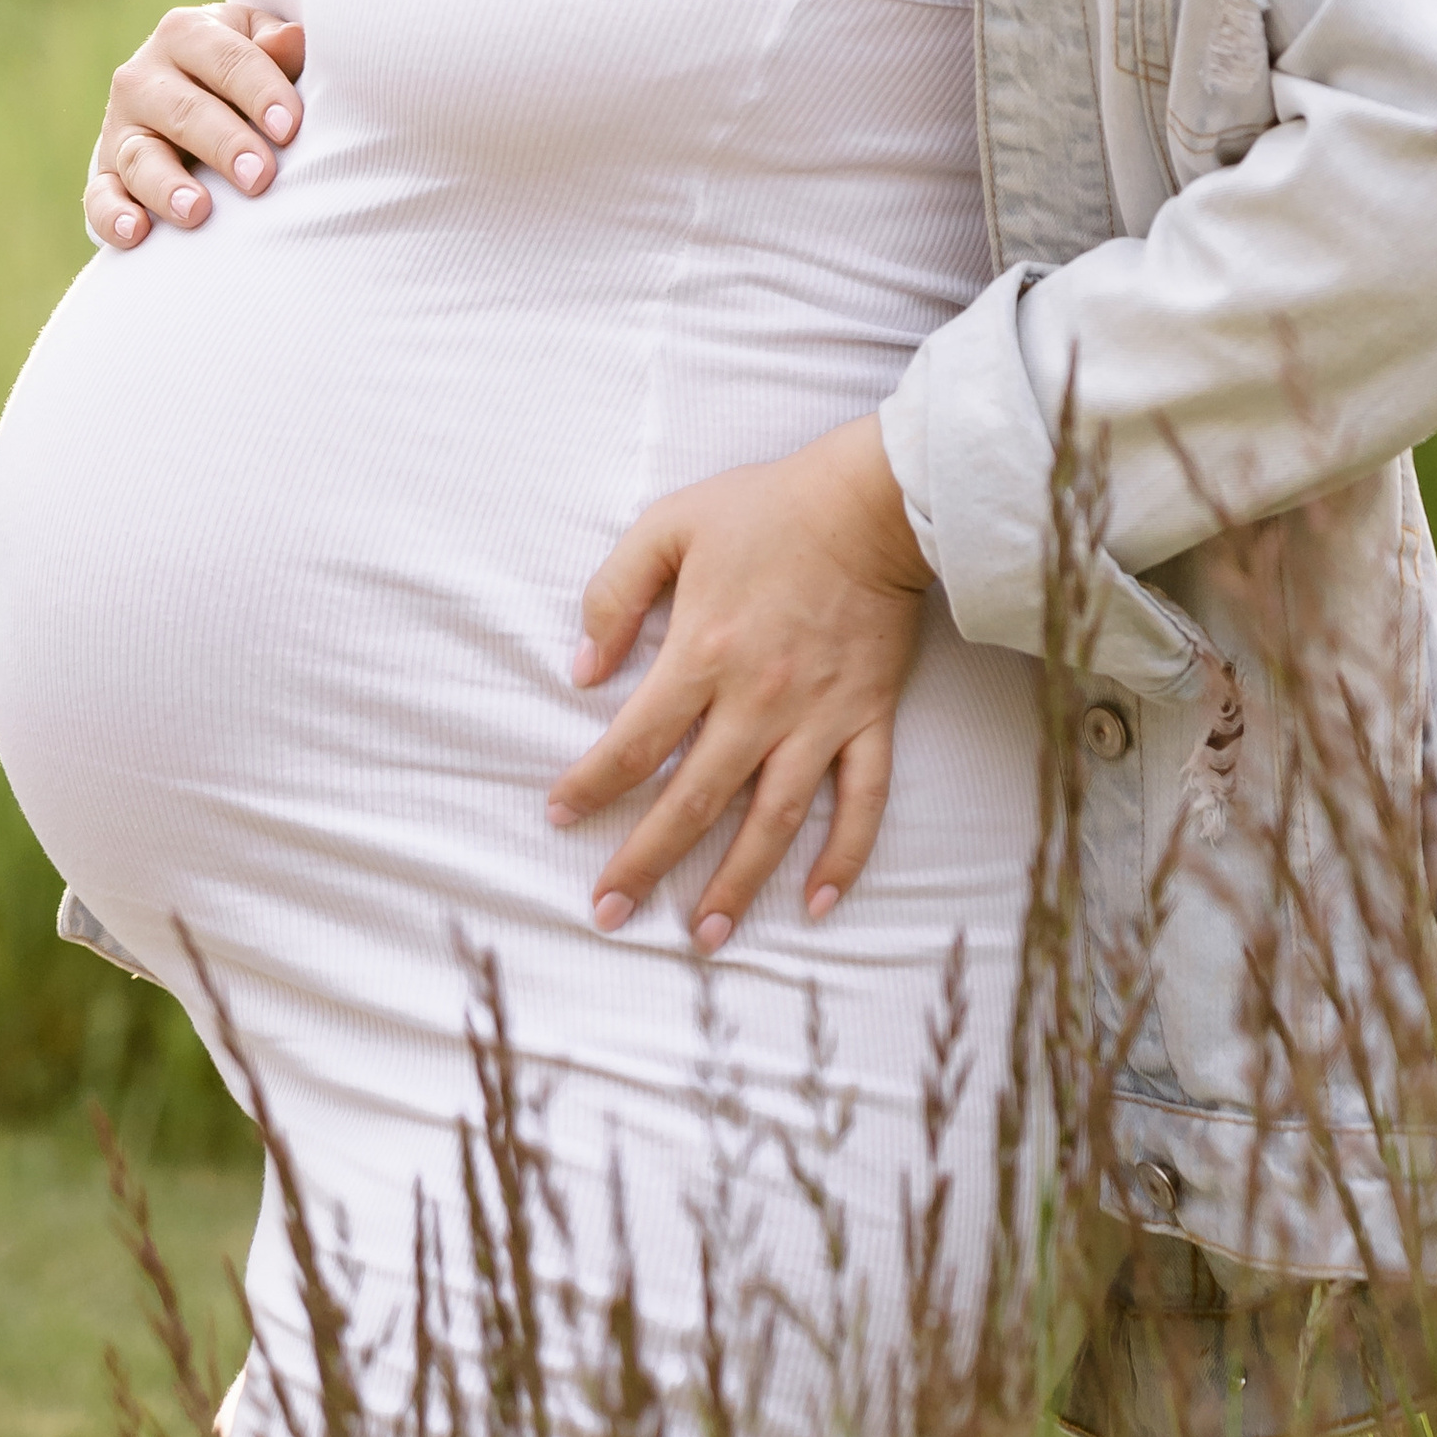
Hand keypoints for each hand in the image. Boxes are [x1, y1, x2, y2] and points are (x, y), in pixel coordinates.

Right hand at [86, 7, 305, 248]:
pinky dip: (112, 215)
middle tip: (259, 176)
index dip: (260, 92)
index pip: (227, 59)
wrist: (186, 94)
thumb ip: (277, 49)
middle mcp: (142, 77)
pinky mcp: (105, 171)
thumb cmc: (239, 70)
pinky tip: (135, 232)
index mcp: (186, 34)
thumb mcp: (256, 46)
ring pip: (141, 157)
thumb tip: (292, 39)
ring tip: (198, 211)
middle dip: (224, 144)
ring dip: (167, 186)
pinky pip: (100, 197)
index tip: (289, 128)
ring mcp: (120, 127)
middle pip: (185, 111)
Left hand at [548, 416, 932, 953]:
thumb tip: (583, 669)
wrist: (874, 500)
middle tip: (609, 911)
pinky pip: (862, 802)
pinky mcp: (870, 720)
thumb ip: (615, 593)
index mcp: (703, 654)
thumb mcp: (669, 525)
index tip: (561, 817)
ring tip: (705, 935)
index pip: (634, 743)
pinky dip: (844, 856)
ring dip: (737, 883)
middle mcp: (759, 702)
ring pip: (773, 821)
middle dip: (646, 863)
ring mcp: (820, 718)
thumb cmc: (767, 508)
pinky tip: (818, 903)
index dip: (591, 786)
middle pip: (693, 802)